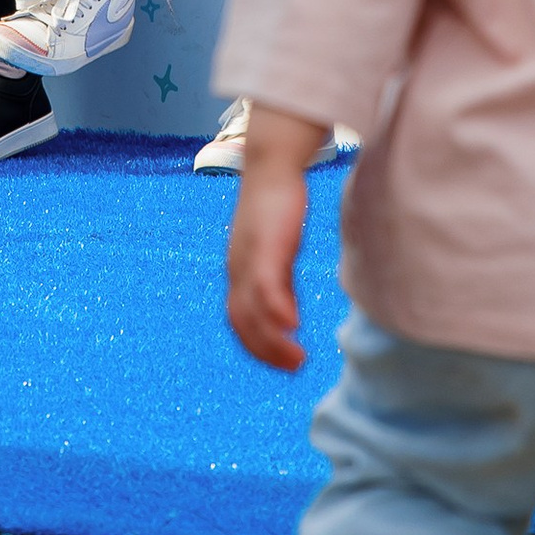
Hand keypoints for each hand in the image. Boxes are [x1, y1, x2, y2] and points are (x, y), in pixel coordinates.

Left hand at [225, 155, 311, 370]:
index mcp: (239, 271)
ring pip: (253, 310)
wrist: (270, 165)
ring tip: (297, 359)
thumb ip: (280, 284)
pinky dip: (277, 310)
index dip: (257, 346)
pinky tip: (294, 326)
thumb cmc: (275, 206)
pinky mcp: (266, 245)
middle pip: (243, 322)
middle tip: (293, 368)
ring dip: (273, 340)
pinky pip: (267, 286)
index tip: (280, 363)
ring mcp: (249, 258)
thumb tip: (287, 319)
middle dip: (266, 351)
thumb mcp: (277, 253)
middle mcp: (238, 269)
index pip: (239, 320)